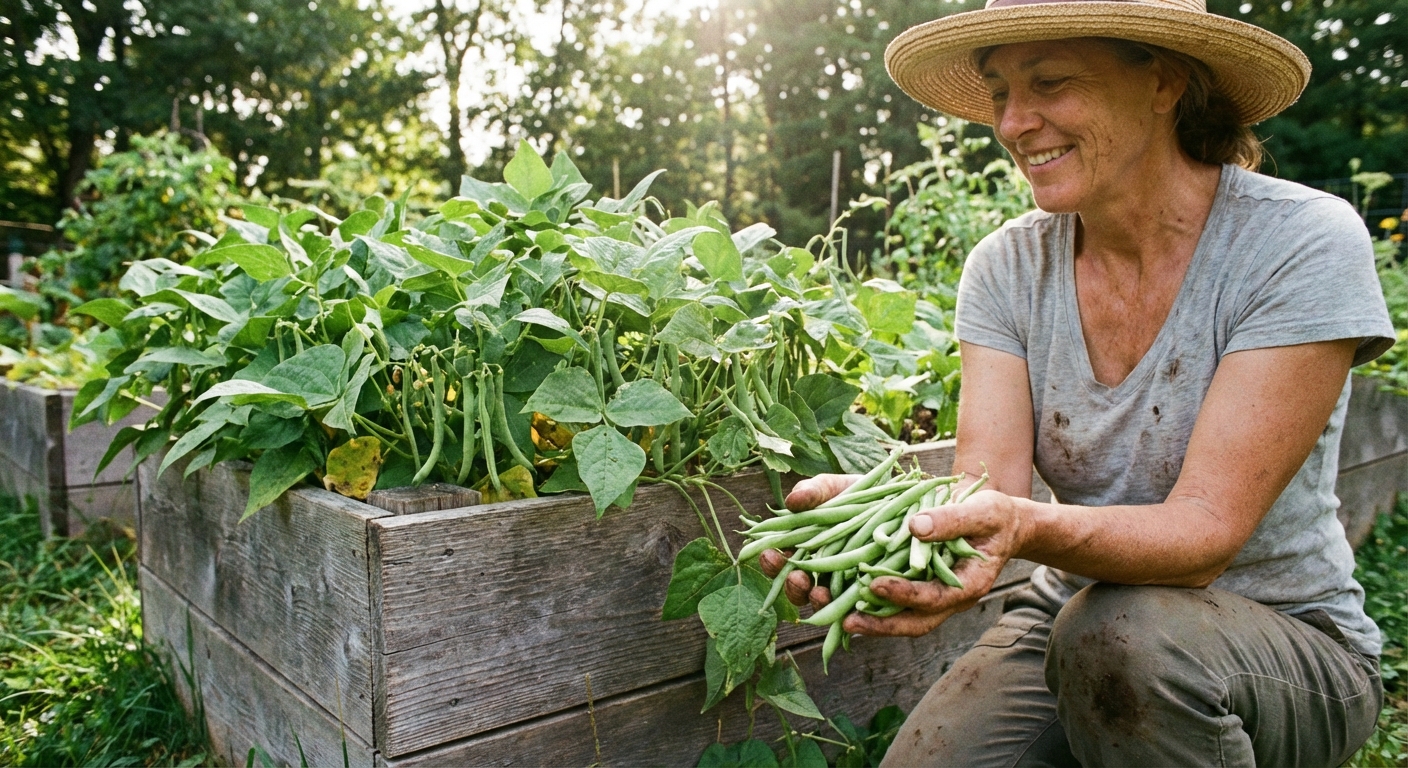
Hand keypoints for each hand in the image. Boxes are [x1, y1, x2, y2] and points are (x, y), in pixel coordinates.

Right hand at [756, 474, 860, 609]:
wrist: (890, 497)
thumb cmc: (851, 492)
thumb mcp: (829, 487)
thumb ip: (811, 492)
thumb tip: (792, 501)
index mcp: (799, 547)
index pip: (778, 562)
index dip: (771, 563)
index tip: (770, 555)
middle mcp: (816, 570)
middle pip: (797, 588)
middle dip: (793, 586)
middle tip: (798, 579)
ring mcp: (839, 583)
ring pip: (821, 601)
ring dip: (815, 601)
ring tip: (820, 594)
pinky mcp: (863, 589)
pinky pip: (853, 605)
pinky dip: (847, 608)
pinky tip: (850, 603)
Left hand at [847, 488, 1023, 636]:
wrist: (1000, 524)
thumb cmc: (995, 517)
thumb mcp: (982, 512)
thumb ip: (952, 520)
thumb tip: (915, 526)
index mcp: (968, 584)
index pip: (934, 598)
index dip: (905, 594)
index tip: (875, 584)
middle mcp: (949, 598)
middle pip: (914, 622)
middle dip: (881, 625)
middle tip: (846, 620)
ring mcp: (934, 597)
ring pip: (901, 618)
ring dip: (870, 620)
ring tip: (837, 615)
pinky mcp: (919, 587)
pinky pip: (894, 603)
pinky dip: (870, 603)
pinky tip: (843, 596)